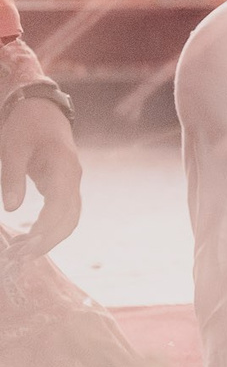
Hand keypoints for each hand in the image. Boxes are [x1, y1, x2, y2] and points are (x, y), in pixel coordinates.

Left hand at [1, 95, 80, 256]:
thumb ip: (12, 177)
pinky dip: (49, 228)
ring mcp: (71, 182)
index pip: (61, 205)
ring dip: (49, 238)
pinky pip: (63, 212)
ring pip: (69, 218)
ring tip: (21, 252)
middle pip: (69, 218)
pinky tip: (29, 238)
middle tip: (20, 258)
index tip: (25, 247)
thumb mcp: (13, 148)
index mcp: (65, 167)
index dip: (45, 229)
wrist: (42, 108)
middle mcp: (74, 177)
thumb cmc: (26, 125)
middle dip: (47, 241)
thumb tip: (11, 209)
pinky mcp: (63, 185)